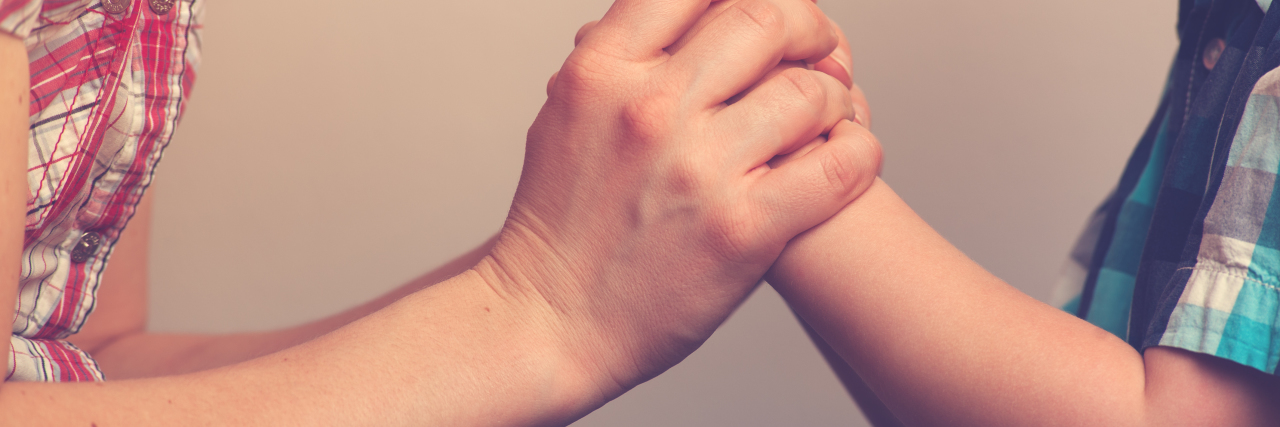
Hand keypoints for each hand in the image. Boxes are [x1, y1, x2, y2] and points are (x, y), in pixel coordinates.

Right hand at [473, 0, 882, 397]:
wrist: (549, 320)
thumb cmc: (563, 225)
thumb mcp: (569, 113)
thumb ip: (625, 58)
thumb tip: (689, 15)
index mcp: (603, 70)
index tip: (766, 9)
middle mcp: (651, 108)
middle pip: (764, 20)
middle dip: (807, 28)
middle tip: (817, 48)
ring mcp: (700, 167)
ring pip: (810, 92)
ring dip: (834, 100)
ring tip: (827, 118)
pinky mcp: (744, 227)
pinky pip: (839, 164)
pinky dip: (858, 151)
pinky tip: (846, 156)